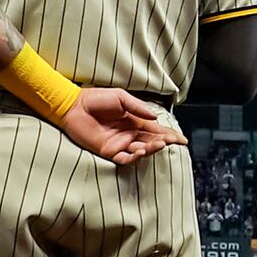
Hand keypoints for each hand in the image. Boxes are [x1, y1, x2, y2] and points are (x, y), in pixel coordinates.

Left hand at [62, 88, 178, 164]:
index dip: (170, 135)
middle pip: (152, 142)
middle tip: (170, 141)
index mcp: (135, 121)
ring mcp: (119, 144)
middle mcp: (129, 134)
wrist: (74, 106)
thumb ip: (138, 107)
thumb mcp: (121, 98)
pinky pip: (124, 158)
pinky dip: (133, 157)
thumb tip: (155, 118)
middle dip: (163, 142)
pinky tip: (140, 151)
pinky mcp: (108, 151)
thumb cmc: (96, 99)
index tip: (182, 140)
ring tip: (158, 144)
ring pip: (141, 151)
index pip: (157, 130)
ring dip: (151, 149)